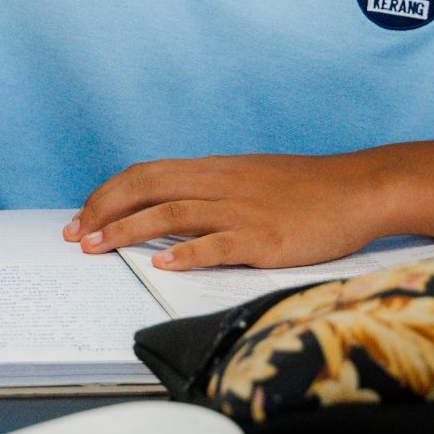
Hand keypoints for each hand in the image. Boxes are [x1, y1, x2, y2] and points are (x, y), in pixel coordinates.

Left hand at [64, 152, 391, 270]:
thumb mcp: (251, 179)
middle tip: (75, 235)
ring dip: (128, 231)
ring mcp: (242, 210)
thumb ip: (212, 191)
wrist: (359, 189)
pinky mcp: (265, 237)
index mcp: (215, 170)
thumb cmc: (307, 190)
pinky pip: (218, 244)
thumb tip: (171, 208)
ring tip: (98, 248)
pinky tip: (162, 264)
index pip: (147, 174)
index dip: (109, 194)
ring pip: (171, 213)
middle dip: (104, 211)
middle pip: (147, 188)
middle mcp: (221, 184)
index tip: (83, 216)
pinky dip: (187, 253)